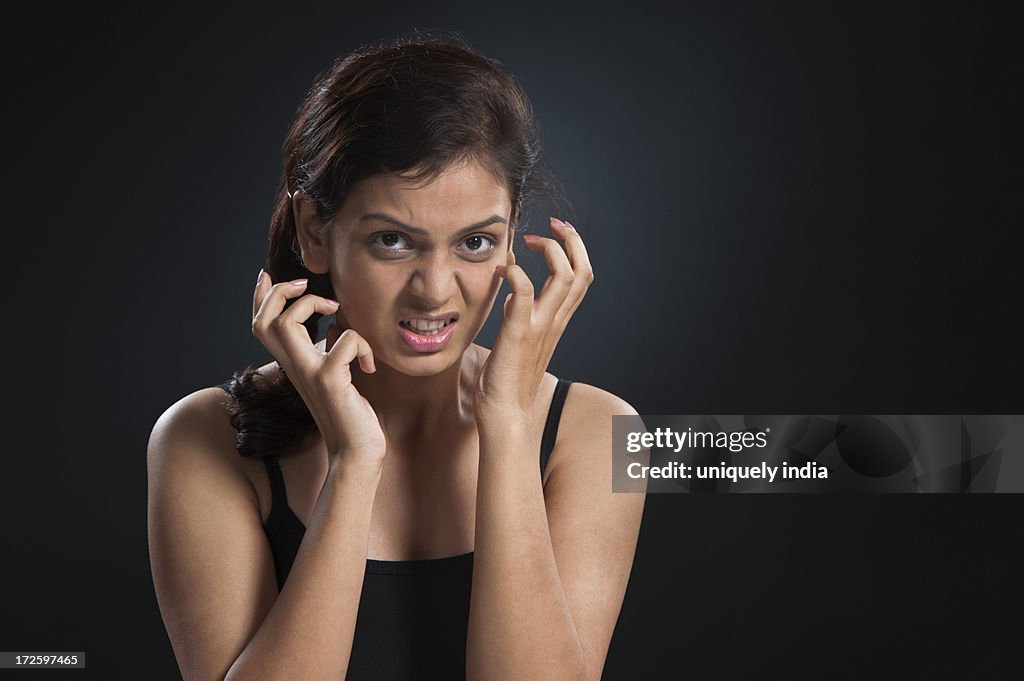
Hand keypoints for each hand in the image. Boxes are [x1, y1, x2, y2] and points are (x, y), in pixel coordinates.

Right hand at [252, 272, 386, 466]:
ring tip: (337, 313)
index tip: (267, 275)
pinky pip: (342, 340)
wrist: (357, 453)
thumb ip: (327, 353)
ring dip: (313, 305)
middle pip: (265, 321)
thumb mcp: (335, 378)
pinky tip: (370, 365)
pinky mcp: (331, 381)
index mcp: (295, 365)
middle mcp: (295, 368)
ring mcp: (310, 374)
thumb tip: (331, 329)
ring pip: (286, 324)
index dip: (260, 298)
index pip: (262, 326)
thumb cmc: (350, 416)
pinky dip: (361, 343)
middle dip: (280, 292)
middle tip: (306, 287)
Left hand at [474, 217, 594, 426]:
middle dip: (571, 240)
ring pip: (566, 277)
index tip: (555, 233)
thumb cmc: (506, 381)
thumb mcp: (519, 339)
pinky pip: (526, 295)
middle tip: (551, 226)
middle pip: (582, 271)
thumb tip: (512, 290)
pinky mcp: (519, 335)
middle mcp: (555, 322)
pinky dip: (517, 274)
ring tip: (529, 240)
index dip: (574, 249)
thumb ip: (521, 314)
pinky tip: (502, 270)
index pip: (581, 276)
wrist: (505, 416)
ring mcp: (540, 328)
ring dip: (550, 250)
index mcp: (557, 322)